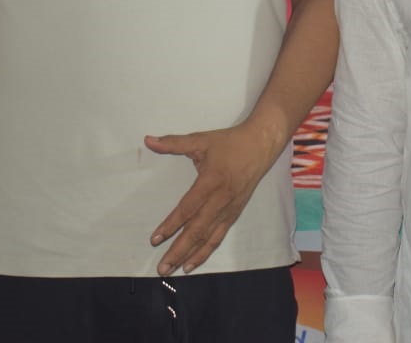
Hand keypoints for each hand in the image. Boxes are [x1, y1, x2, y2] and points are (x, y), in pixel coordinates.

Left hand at [144, 122, 282, 274]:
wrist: (262, 145)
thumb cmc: (230, 142)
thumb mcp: (201, 139)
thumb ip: (173, 143)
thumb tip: (148, 140)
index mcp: (211, 182)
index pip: (188, 209)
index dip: (171, 225)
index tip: (155, 239)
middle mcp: (221, 200)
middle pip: (197, 231)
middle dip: (179, 251)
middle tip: (162, 268)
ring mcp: (229, 209)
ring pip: (208, 238)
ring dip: (191, 256)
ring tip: (175, 270)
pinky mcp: (235, 213)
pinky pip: (219, 236)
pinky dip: (206, 251)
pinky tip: (193, 263)